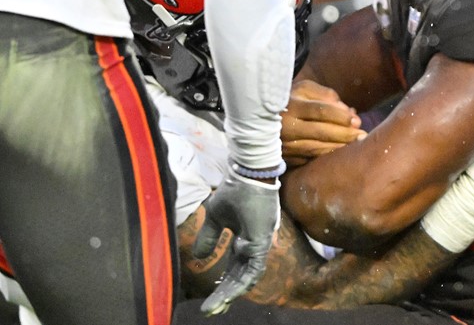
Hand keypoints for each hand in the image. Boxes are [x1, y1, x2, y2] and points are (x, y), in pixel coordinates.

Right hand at [191, 172, 281, 314]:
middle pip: (240, 275)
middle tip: (211, 311)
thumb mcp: (215, 217)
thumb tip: (199, 257)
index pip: (234, 268)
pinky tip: (230, 291)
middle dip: (225, 295)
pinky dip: (244, 280)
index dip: (222, 283)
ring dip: (232, 292)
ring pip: (248, 275)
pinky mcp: (263, 239)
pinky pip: (255, 266)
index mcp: (243, 239)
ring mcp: (260, 242)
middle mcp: (253, 244)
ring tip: (216, 306)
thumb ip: (209, 237)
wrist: (247, 173)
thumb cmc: (235, 190)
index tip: (209, 300)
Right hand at [282, 80, 364, 166]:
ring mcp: (283, 144)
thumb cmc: (289, 99)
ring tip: (356, 145)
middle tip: (363, 135)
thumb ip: (325, 95)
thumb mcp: (304, 89)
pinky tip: (340, 154)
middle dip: (344, 134)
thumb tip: (347, 110)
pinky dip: (325, 156)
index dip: (339, 116)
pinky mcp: (284, 157)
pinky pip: (308, 158)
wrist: (257, 119)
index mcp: (290, 105)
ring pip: (315, 148)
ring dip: (338, 147)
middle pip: (320, 132)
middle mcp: (284, 126)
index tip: (356, 120)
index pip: (318, 111)